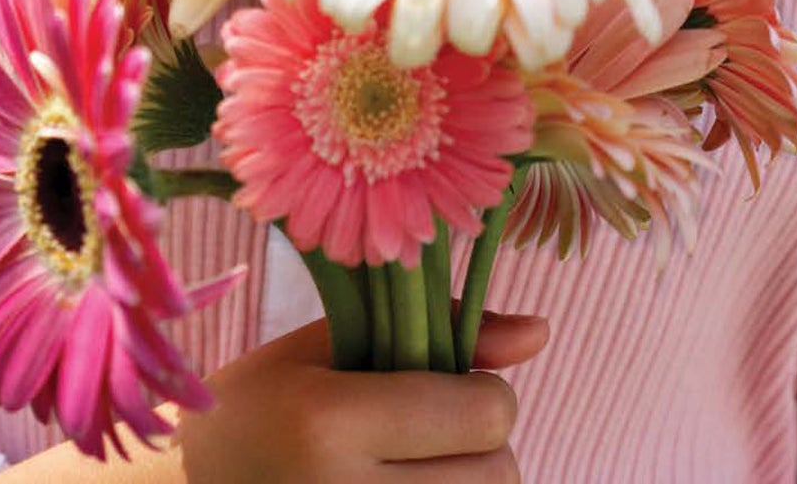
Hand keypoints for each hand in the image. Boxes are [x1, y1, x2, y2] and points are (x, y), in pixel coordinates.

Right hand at [172, 306, 550, 481]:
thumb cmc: (255, 409)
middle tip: (432, 430)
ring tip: (415, 466)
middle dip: (482, 442)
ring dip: (470, 482)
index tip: (451, 382)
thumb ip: (431, 329)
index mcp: (331, 420)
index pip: (483, 413)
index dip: (483, 391)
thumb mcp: (328, 347)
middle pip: (497, 473)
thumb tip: (541, 332)